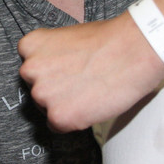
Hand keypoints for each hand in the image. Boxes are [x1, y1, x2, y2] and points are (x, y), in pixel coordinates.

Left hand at [18, 12, 163, 130]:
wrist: (133, 51)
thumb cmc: (108, 41)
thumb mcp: (68, 37)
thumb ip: (53, 54)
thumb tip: (54, 70)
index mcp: (30, 46)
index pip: (31, 68)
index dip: (50, 72)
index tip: (66, 72)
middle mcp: (30, 70)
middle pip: (36, 89)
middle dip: (55, 90)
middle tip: (80, 83)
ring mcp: (42, 95)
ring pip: (46, 109)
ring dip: (63, 105)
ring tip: (89, 92)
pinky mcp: (58, 116)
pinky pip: (58, 126)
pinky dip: (73, 121)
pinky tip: (90, 105)